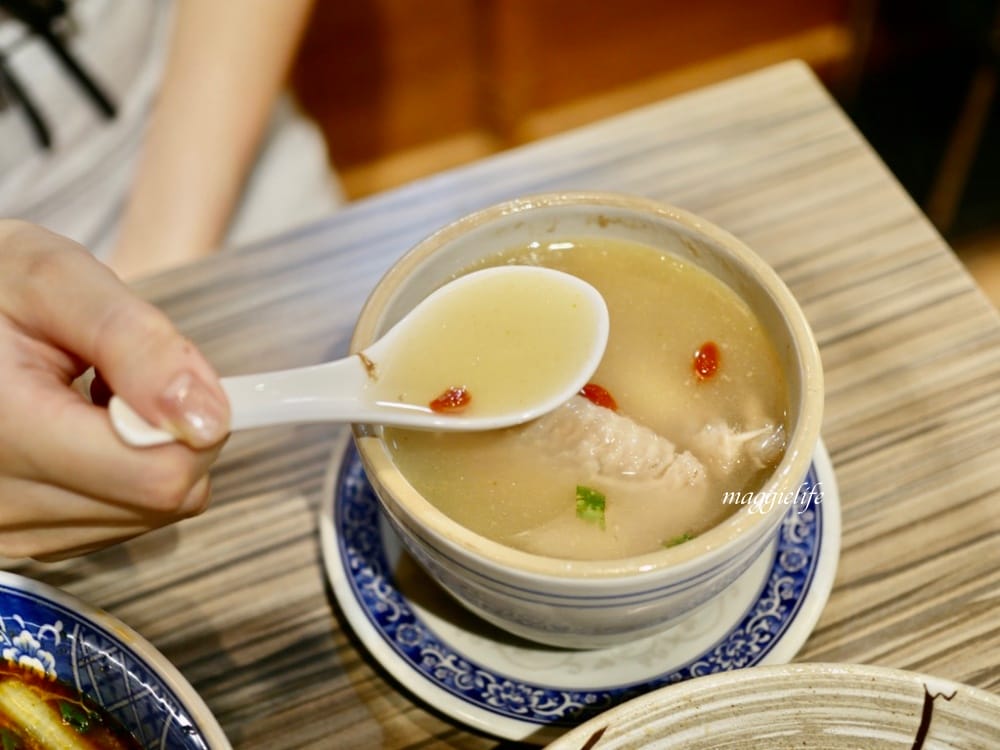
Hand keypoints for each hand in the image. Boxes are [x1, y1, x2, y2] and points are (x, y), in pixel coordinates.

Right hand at [0, 221, 230, 559]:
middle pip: (161, 498)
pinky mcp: (27, 540)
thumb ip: (140, 345)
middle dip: (171, 431)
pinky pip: (124, 517)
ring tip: (89, 399)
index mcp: (3, 433)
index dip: (189, 421)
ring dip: (148, 451)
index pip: (158, 475)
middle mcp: (2, 505)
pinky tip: (80, 429)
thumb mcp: (58, 282)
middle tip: (118, 377)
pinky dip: (124, 471)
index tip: (168, 374)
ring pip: (152, 512)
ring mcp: (13, 532)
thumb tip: (209, 419)